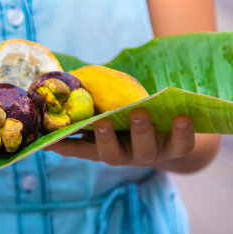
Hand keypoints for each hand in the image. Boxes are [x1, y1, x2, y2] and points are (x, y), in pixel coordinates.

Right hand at [45, 108, 194, 167]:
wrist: (168, 131)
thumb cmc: (126, 113)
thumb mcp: (106, 105)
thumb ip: (89, 97)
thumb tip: (59, 78)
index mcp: (103, 147)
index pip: (78, 149)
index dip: (64, 148)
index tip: (49, 142)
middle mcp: (124, 155)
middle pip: (111, 155)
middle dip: (106, 139)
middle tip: (103, 122)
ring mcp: (149, 153)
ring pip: (144, 150)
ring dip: (141, 132)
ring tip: (139, 112)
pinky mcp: (176, 149)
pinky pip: (182, 146)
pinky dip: (183, 133)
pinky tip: (183, 116)